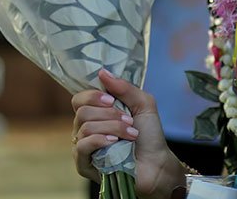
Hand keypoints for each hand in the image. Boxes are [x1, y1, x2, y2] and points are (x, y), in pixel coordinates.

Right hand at [71, 69, 186, 198]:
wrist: (156, 163)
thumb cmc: (149, 135)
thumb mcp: (143, 104)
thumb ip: (124, 88)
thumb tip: (102, 72)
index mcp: (97, 113)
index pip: (79, 99)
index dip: (92, 96)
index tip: (111, 99)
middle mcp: (86, 129)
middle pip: (82, 111)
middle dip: (109, 114)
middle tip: (128, 119)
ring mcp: (84, 147)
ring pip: (84, 127)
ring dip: (112, 127)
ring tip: (130, 133)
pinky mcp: (84, 164)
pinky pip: (81, 146)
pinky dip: (100, 140)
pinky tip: (114, 141)